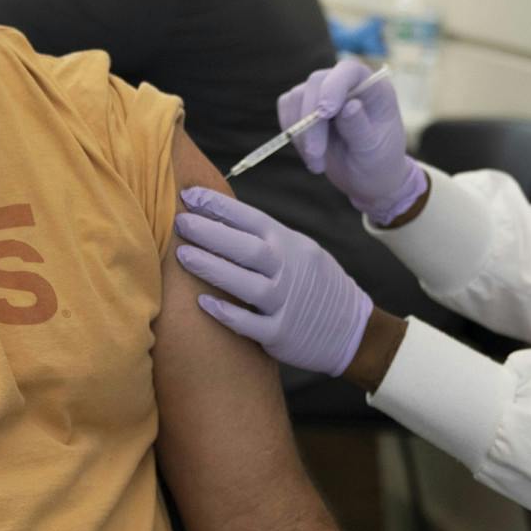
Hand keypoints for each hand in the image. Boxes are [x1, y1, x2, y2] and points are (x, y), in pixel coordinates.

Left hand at [175, 188, 371, 376]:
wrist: (351, 328)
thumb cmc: (314, 283)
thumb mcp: (299, 250)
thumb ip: (265, 238)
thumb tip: (216, 219)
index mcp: (290, 244)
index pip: (251, 219)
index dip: (219, 206)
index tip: (188, 196)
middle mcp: (289, 270)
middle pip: (247, 248)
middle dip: (210, 233)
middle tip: (179, 223)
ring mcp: (286, 303)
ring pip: (246, 284)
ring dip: (212, 268)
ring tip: (182, 255)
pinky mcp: (282, 334)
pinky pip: (251, 324)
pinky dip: (227, 313)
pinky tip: (202, 303)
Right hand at [279, 61, 425, 223]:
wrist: (366, 178)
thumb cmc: (378, 162)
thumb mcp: (373, 151)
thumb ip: (360, 128)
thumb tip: (349, 106)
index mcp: (373, 89)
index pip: (349, 71)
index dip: (334, 86)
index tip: (324, 114)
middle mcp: (346, 84)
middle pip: (317, 83)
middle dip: (312, 121)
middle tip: (315, 155)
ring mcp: (323, 92)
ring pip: (297, 97)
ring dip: (301, 133)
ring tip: (317, 163)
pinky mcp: (304, 105)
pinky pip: (287, 108)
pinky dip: (291, 132)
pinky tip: (309, 154)